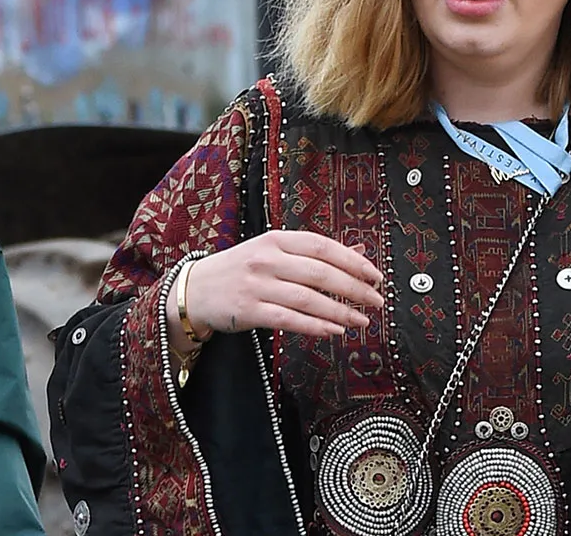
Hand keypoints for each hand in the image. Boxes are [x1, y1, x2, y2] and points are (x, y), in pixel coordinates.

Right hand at [173, 231, 383, 342]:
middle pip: (320, 273)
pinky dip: (315, 326)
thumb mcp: (275, 251)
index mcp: (278, 239)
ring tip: (361, 320)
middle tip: (376, 300)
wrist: (193, 290)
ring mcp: (256, 285)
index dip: (353, 260)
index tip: (376, 275)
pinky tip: (334, 331)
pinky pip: (288, 320)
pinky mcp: (247, 311)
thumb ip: (314, 252)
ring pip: (307, 299)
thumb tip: (359, 250)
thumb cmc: (242, 269)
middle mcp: (267, 259)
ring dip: (339, 311)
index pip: (324, 247)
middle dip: (354, 288)